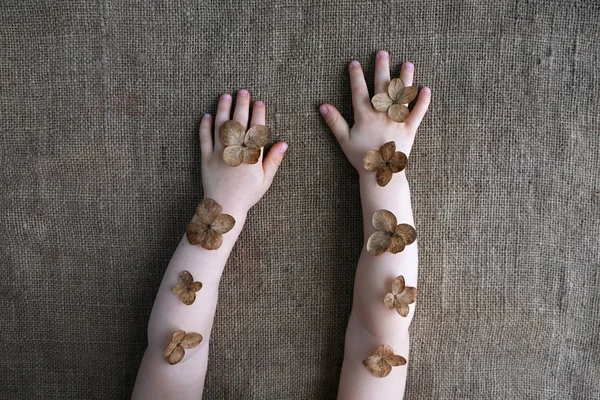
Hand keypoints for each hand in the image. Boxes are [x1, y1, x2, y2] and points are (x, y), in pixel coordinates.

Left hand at [200, 90, 287, 214]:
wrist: (225, 206)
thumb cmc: (248, 194)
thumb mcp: (265, 179)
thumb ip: (274, 160)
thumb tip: (284, 143)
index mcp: (251, 155)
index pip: (256, 128)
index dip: (258, 113)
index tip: (259, 102)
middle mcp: (235, 150)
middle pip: (238, 121)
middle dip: (241, 104)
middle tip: (243, 91)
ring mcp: (219, 153)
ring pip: (220, 125)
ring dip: (223, 109)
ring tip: (225, 96)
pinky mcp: (205, 158)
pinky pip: (204, 138)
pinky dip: (204, 126)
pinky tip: (207, 116)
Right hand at [319, 51, 430, 171]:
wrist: (380, 173)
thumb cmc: (361, 157)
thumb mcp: (344, 139)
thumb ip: (334, 121)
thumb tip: (322, 106)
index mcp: (364, 115)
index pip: (359, 90)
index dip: (356, 75)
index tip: (354, 63)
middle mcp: (381, 114)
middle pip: (381, 86)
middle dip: (381, 68)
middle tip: (382, 53)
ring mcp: (396, 120)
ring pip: (401, 95)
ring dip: (405, 78)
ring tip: (407, 64)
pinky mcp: (410, 129)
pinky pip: (418, 113)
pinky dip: (422, 102)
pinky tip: (426, 89)